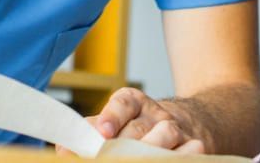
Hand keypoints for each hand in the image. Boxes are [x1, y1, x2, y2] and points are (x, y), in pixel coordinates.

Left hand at [81, 87, 208, 152]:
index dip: (112, 116)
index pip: (123, 103)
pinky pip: (192, 150)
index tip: (102, 132)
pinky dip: (182, 156)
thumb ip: (91, 132)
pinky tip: (166, 161)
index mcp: (135, 102)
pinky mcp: (195, 144)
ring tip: (135, 159)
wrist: (187, 122)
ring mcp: (177, 129)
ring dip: (150, 149)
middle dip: (123, 145)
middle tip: (106, 158)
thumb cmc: (139, 127)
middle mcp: (156, 113)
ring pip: (166, 134)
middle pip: (140, 126)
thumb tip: (63, 149)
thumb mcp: (116, 122)